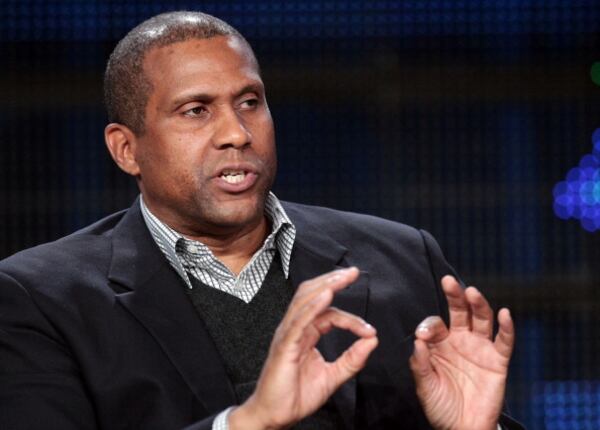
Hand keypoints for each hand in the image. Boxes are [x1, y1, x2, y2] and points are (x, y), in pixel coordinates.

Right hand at [229, 267, 377, 429]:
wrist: (274, 416)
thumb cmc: (295, 396)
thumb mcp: (332, 377)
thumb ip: (352, 360)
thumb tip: (372, 341)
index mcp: (306, 334)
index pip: (329, 314)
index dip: (351, 319)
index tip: (369, 330)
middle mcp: (295, 329)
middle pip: (312, 295)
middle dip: (333, 281)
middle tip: (353, 272)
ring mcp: (288, 335)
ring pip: (305, 301)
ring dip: (325, 286)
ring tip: (342, 278)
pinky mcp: (284, 345)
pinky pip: (299, 321)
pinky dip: (313, 306)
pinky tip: (326, 296)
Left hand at [409, 275, 514, 429]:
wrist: (463, 428)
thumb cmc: (441, 406)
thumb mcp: (425, 386)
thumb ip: (420, 364)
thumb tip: (418, 340)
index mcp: (439, 343)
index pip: (435, 324)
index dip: (429, 325)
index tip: (424, 334)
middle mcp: (460, 340)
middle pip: (459, 311)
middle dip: (455, 296)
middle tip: (448, 281)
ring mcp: (480, 348)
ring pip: (481, 319)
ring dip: (478, 304)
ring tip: (472, 292)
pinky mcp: (498, 360)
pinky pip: (505, 341)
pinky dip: (507, 327)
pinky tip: (505, 313)